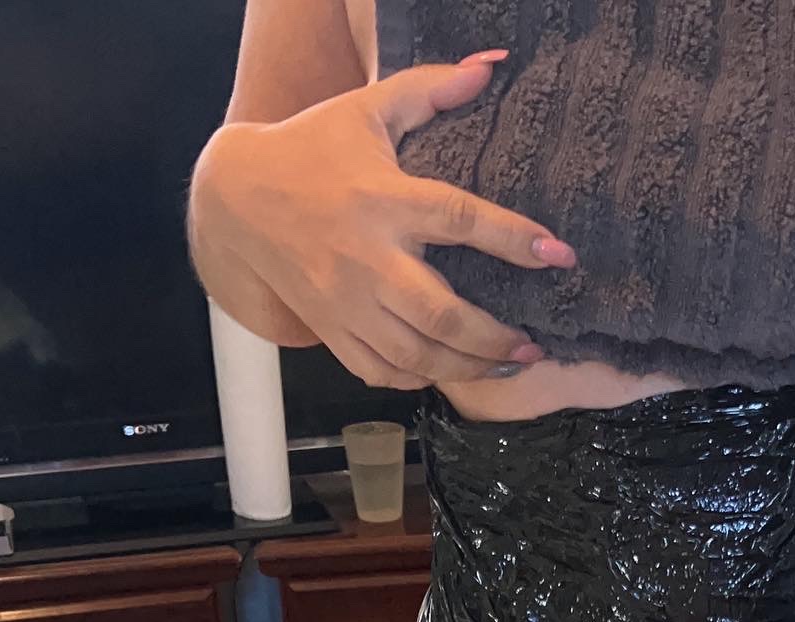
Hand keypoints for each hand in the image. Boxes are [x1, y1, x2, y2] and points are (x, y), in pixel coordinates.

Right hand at [190, 54, 575, 387]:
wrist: (236, 199)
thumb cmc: (311, 148)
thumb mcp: (366, 110)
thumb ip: (427, 89)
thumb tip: (487, 69)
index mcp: (383, 199)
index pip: (459, 219)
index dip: (512, 239)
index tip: (558, 255)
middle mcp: (367, 258)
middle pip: (441, 314)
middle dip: (494, 337)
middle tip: (533, 346)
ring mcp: (347, 301)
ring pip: (416, 354)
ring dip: (468, 367)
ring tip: (505, 363)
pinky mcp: (330, 329)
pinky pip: (381, 371)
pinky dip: (420, 379)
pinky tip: (448, 370)